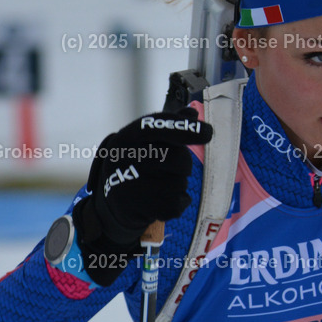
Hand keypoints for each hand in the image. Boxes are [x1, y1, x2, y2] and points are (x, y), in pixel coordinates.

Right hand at [73, 108, 212, 284]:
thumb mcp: (144, 142)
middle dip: (183, 163)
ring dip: (179, 184)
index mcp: (125, 138)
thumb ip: (168, 126)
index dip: (182, 128)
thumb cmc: (135, 167)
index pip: (154, 127)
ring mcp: (127, 185)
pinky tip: (163, 201)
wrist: (112, 206)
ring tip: (161, 185)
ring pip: (179, 182)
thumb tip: (192, 113)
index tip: (208, 132)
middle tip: (173, 168)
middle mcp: (123, 159)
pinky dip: (178, 203)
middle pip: (176, 157)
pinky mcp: (135, 208)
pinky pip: (176, 203)